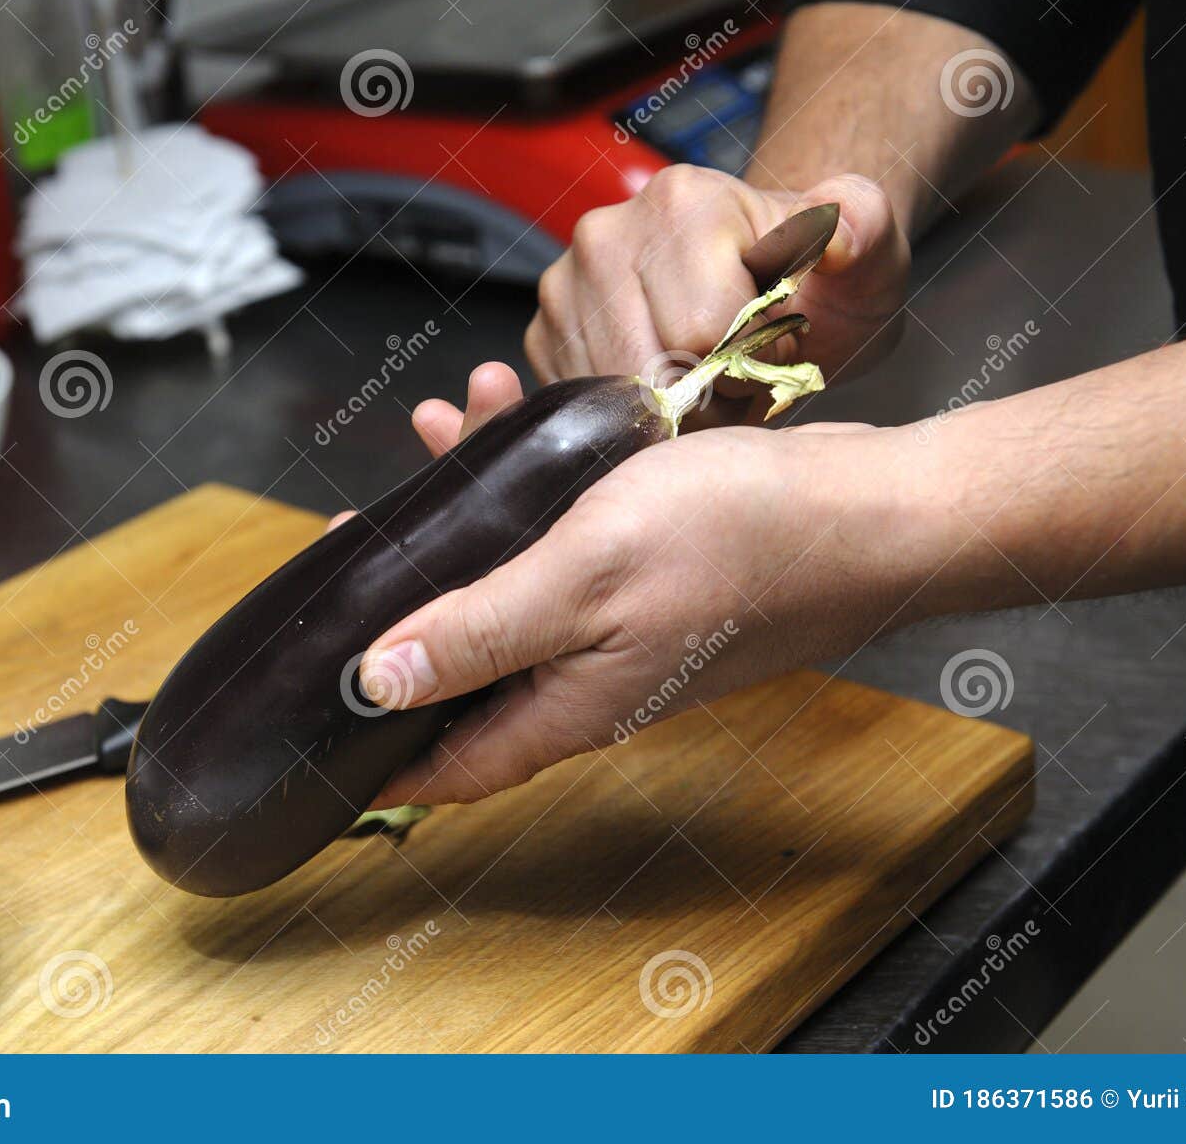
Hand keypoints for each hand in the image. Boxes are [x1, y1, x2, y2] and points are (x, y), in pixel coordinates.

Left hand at [359, 364, 945, 806]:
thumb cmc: (748, 542)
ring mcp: (621, 632)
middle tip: (360, 531)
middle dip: (403, 595)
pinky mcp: (649, 582)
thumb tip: (376, 684)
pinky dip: (525, 489)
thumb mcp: (585, 579)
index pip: (446, 764)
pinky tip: (515, 421)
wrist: (872, 510)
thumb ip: (479, 633)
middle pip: (463, 663)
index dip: (374, 752)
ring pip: (510, 586)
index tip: (314, 721)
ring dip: (464, 517)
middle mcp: (587, 682)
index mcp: (565, 706)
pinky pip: (559, 544)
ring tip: (440, 427)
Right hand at [526, 167, 909, 411]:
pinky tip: (666, 385)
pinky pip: (583, 404)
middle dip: (706, 395)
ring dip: (668, 411)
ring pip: (613, 395)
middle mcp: (607, 234)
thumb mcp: (867, 256)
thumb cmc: (817, 280)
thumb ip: (868, 231)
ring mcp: (566, 284)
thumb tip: (842, 237)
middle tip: (742, 375)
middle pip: (650, 368)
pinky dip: (629, 414)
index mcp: (683, 201)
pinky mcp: (545, 333)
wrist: (772, 283)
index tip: (772, 351)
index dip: (748, 366)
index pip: (703, 331)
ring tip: (707, 380)